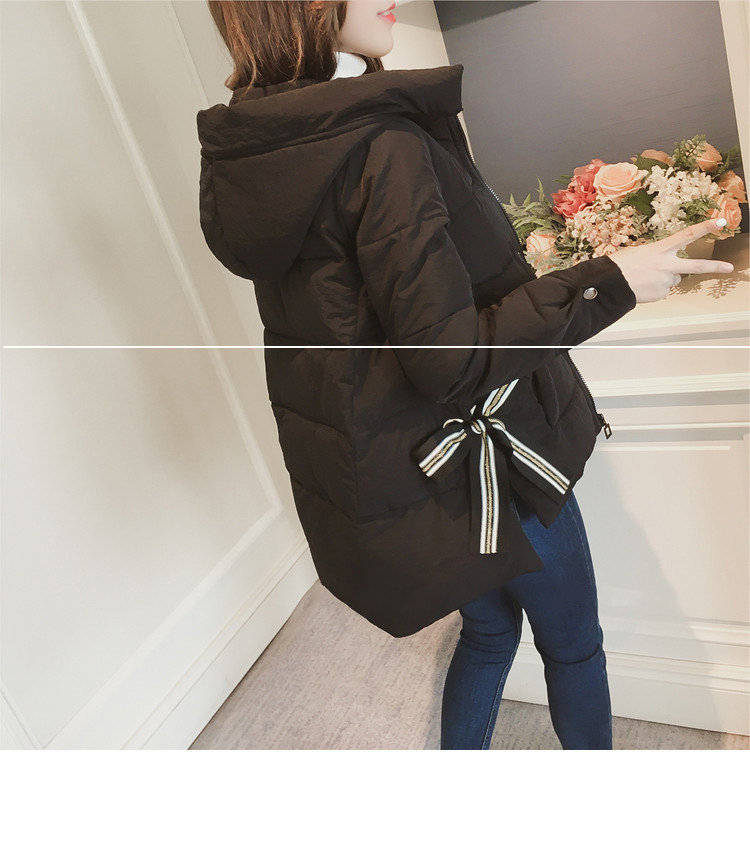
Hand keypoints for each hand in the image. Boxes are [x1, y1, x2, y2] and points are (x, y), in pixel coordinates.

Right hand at [608, 217, 734, 302]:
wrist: (610, 285)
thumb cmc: (618, 266)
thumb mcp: (637, 252)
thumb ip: (655, 255)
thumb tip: (662, 263)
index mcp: (660, 250)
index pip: (687, 235)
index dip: (705, 228)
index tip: (720, 222)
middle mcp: (666, 265)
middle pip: (695, 266)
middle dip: (714, 267)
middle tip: (729, 268)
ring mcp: (665, 281)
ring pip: (673, 278)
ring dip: (665, 277)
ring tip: (646, 277)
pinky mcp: (660, 294)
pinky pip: (663, 290)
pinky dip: (656, 289)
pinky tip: (643, 286)